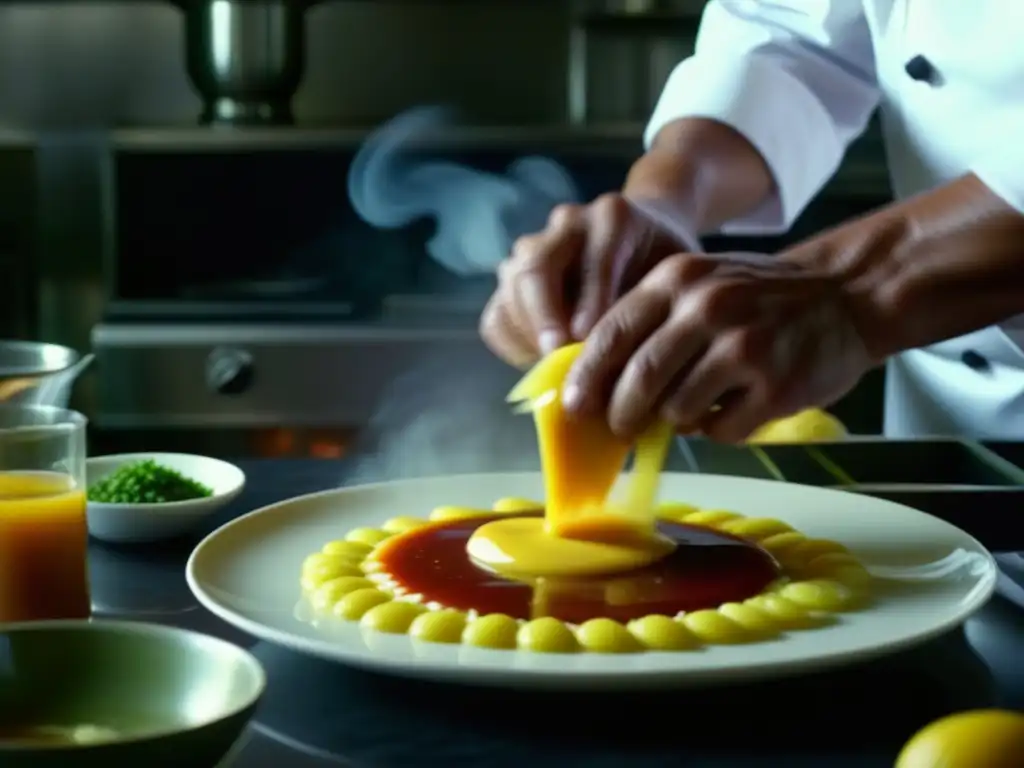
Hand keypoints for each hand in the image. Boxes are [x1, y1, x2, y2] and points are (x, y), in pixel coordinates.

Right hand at [479, 194, 698, 367]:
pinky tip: (539, 362)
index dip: (590, 300)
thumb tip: (631, 361)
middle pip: (537, 266)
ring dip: (528, 334)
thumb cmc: (664, 265)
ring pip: (512, 288)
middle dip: (544, 316)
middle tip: (556, 356)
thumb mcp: (675, 274)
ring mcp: (534, 247)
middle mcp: (567, 224)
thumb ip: (653, 302)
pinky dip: (512, 342)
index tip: (590, 339)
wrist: (645, 236)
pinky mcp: (514, 278)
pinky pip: (497, 313)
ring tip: (552, 367)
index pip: (595, 256)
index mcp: (613, 217)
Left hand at [561, 252, 873, 442]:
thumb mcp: (699, 283)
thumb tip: (597, 379)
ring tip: (690, 409)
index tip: (572, 405)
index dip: (586, 376)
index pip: (613, 332)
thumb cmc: (758, 296)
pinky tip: (733, 410)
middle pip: (639, 379)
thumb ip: (651, 320)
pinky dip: (717, 430)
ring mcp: (743, 347)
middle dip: (619, 413)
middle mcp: (707, 309)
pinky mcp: (775, 387)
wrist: (847, 295)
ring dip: (674, 421)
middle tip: (618, 428)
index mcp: (678, 280)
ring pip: (677, 410)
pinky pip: (721, 430)